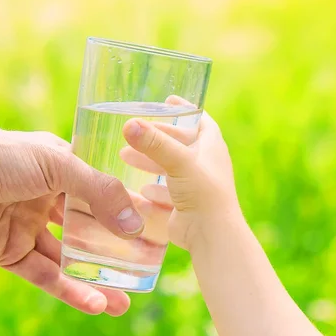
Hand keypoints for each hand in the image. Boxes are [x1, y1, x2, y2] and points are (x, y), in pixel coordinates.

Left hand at [0, 120, 143, 315]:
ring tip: (124, 302)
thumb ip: (98, 191)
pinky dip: (68, 290)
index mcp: (61, 172)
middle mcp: (46, 200)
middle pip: (88, 232)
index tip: (154, 230)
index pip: (101, 194)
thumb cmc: (0, 155)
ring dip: (95, 281)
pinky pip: (43, 275)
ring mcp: (28, 227)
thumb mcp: (58, 165)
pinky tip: (94, 304)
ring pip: (69, 259)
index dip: (125, 212)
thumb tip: (135, 224)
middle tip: (143, 273)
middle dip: (114, 253)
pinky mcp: (8, 252)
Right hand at [121, 99, 238, 250]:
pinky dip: (153, 189)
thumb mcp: (178, 162)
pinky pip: (166, 193)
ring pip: (170, 167)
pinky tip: (139, 188)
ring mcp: (196, 185)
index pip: (200, 119)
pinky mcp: (186, 205)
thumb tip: (129, 124)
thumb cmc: (203, 193)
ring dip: (150, 161)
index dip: (185, 108)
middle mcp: (205, 164)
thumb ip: (154, 143)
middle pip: (179, 143)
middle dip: (156, 137)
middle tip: (133, 132)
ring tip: (125, 156)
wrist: (211, 235)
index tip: (168, 100)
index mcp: (211, 146)